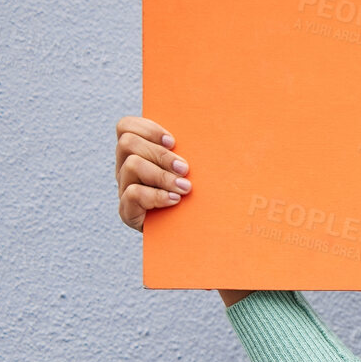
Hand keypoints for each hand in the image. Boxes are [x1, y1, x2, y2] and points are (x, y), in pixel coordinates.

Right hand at [114, 115, 252, 306]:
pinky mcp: (128, 212)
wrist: (198, 238)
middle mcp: (127, 168)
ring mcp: (125, 189)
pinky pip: (132, 195)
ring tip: (185, 187)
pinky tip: (176, 201)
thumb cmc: (204, 198)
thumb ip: (202, 150)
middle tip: (186, 168)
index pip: (126, 126)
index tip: (175, 141)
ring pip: (131, 166)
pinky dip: (156, 195)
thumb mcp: (202, 170)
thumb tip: (234, 123)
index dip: (148, 128)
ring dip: (162, 175)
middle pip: (127, 143)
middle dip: (160, 153)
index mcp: (140, 152)